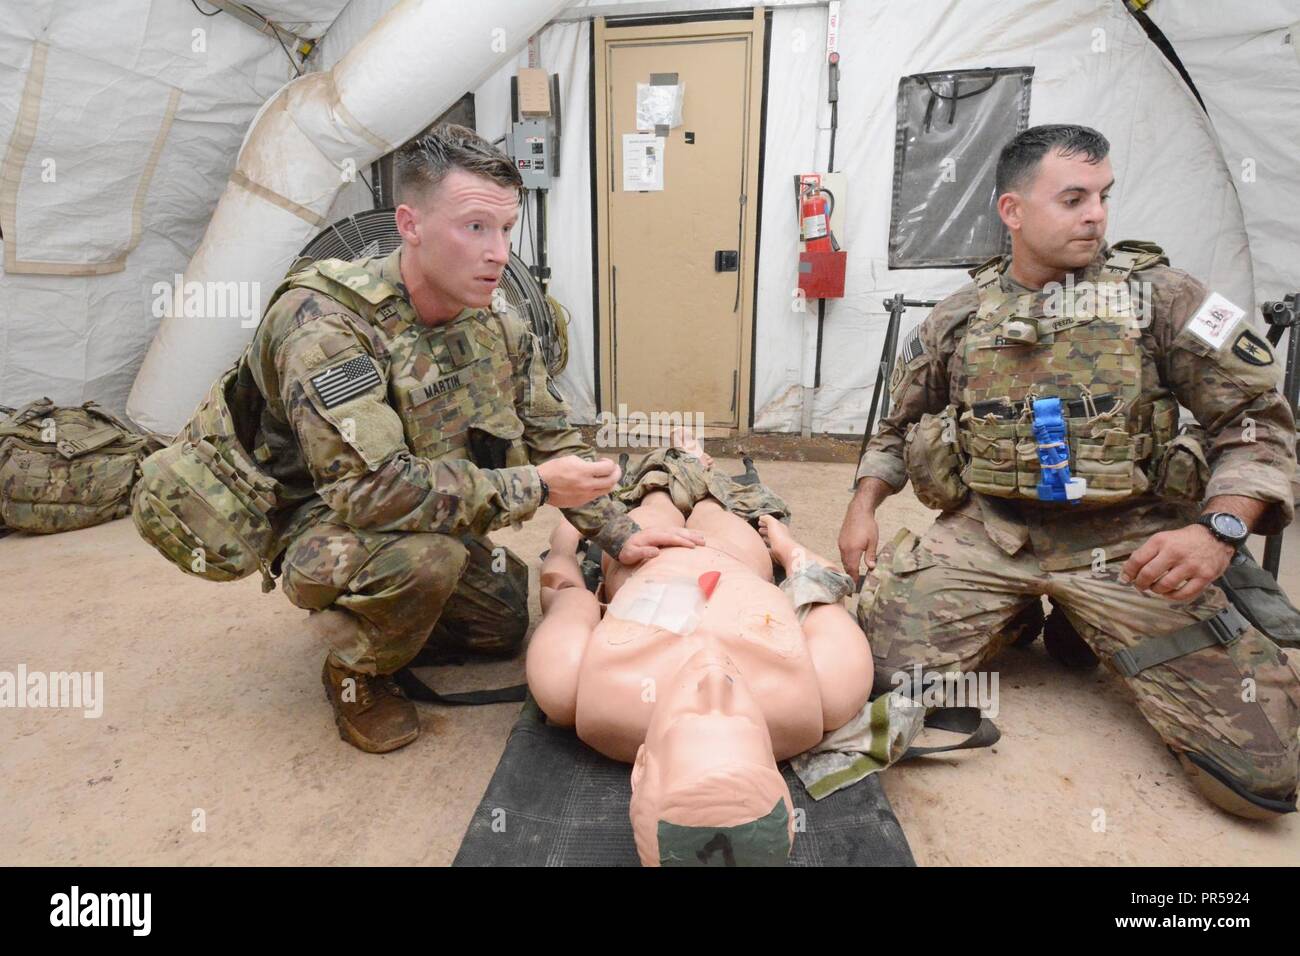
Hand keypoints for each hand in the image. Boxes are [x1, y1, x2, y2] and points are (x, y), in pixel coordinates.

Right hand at [536, 456, 620, 507]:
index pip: (608, 468)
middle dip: (616, 473)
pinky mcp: (581, 502)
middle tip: (614, 469)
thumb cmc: (553, 469)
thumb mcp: (570, 459)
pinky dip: (599, 489)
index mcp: (584, 472)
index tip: (604, 461)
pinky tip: (594, 484)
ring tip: (606, 477)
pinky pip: (596, 496)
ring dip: (610, 482)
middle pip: (612, 481)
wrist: (540, 486)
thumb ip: (586, 463)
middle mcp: (587, 485)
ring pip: (606, 491)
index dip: (610, 463)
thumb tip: (594, 466)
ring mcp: (585, 496)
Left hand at [616, 527, 705, 565]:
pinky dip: (686, 533)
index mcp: (651, 536)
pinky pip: (676, 531)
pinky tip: (694, 536)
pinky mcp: (661, 532)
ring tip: (703, 539)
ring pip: (678, 530)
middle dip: (691, 537)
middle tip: (704, 542)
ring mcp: (660, 530)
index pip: (669, 537)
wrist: (620, 541)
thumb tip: (656, 552)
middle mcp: (657, 530)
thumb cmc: (626, 551)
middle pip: (677, 532)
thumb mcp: (630, 554)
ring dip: (691, 534)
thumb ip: (642, 552)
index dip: (681, 541)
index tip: (693, 546)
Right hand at [838, 500, 879, 585]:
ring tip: (852, 576)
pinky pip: (843, 554)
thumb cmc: (868, 525)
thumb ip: (871, 555)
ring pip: (844, 561)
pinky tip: (851, 563)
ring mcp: (841, 545)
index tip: (853, 590)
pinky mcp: (841, 541)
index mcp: (852, 551)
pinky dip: (847, 561)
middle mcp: (844, 549)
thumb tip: (871, 568)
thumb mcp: (873, 541)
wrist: (858, 511)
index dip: (853, 580)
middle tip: (852, 587)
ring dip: (848, 568)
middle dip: (849, 576)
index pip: (852, 570)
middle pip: (846, 567)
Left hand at [1119, 524, 1234, 600]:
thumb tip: (1128, 571)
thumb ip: (1147, 553)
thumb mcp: (1163, 539)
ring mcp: (1191, 565)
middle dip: (1140, 584)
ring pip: (1164, 586)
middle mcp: (1175, 552)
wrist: (1216, 536)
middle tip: (1140, 586)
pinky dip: (1173, 597)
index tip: (1126, 578)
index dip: (1128, 572)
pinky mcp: (1204, 576)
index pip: (1137, 559)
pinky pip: (1184, 594)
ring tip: (1156, 588)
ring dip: (1156, 590)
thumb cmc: (1185, 540)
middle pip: (1148, 574)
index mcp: (1161, 541)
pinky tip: (1169, 593)